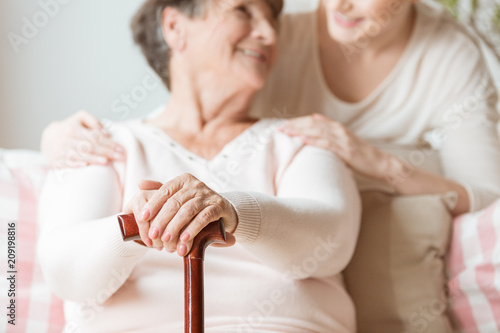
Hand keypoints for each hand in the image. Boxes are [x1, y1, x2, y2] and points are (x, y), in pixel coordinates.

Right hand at [41, 110, 125, 167]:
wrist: (48, 138)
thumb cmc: (70, 127)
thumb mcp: (80, 118)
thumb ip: (93, 120)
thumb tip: (105, 132)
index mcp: (73, 128)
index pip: (94, 137)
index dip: (109, 143)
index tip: (121, 148)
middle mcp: (65, 139)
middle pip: (89, 146)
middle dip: (106, 152)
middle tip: (120, 156)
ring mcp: (59, 150)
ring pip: (79, 155)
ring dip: (93, 159)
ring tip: (106, 162)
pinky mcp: (55, 161)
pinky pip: (66, 163)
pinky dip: (75, 164)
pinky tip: (85, 166)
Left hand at [124, 174, 236, 255]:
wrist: (224, 212)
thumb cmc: (196, 206)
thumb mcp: (179, 197)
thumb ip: (161, 192)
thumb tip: (140, 184)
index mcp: (183, 180)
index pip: (165, 191)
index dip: (153, 204)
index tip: (143, 217)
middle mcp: (196, 185)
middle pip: (175, 202)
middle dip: (162, 220)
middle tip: (153, 235)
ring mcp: (208, 195)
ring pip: (188, 210)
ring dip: (175, 227)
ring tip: (167, 241)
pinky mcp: (219, 206)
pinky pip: (204, 217)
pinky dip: (193, 229)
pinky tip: (185, 239)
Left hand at [277, 113, 391, 179]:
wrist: (382, 163)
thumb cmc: (362, 155)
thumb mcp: (345, 139)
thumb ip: (330, 129)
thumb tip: (315, 118)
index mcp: (337, 127)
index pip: (313, 121)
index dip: (298, 122)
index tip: (284, 124)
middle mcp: (339, 130)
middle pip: (312, 124)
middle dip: (294, 125)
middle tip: (279, 127)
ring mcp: (343, 139)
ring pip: (317, 131)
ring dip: (299, 131)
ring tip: (285, 131)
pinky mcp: (345, 150)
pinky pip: (326, 143)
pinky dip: (313, 140)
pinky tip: (302, 139)